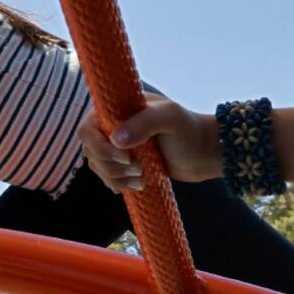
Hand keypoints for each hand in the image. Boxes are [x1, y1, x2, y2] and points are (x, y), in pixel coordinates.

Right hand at [78, 95, 221, 191]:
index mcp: (117, 109)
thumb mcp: (170, 118)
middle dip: (111, 165)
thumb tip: (115, 139)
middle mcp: (112, 127)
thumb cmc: (190, 130)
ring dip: (116, 178)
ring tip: (141, 178)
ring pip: (97, 166)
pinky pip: (107, 177)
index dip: (100, 146)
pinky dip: (118, 184)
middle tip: (137, 169)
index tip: (125, 156)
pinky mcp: (124, 164)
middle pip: (90, 151)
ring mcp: (117, 147)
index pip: (88, 129)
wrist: (204, 154)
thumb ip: (144, 123)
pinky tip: (136, 185)